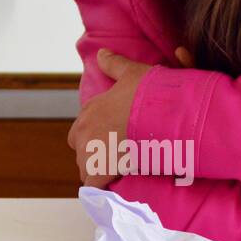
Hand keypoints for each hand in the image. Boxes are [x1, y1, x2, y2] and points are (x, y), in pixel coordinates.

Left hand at [67, 49, 153, 186]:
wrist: (159, 116)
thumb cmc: (148, 94)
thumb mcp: (132, 73)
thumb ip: (114, 64)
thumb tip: (100, 52)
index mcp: (90, 110)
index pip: (82, 128)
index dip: (97, 135)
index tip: (113, 140)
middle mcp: (84, 131)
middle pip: (80, 149)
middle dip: (93, 154)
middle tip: (116, 157)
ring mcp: (89, 152)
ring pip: (85, 168)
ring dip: (98, 171)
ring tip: (120, 173)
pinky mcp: (98, 171)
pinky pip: (93, 186)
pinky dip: (102, 188)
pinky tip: (115, 188)